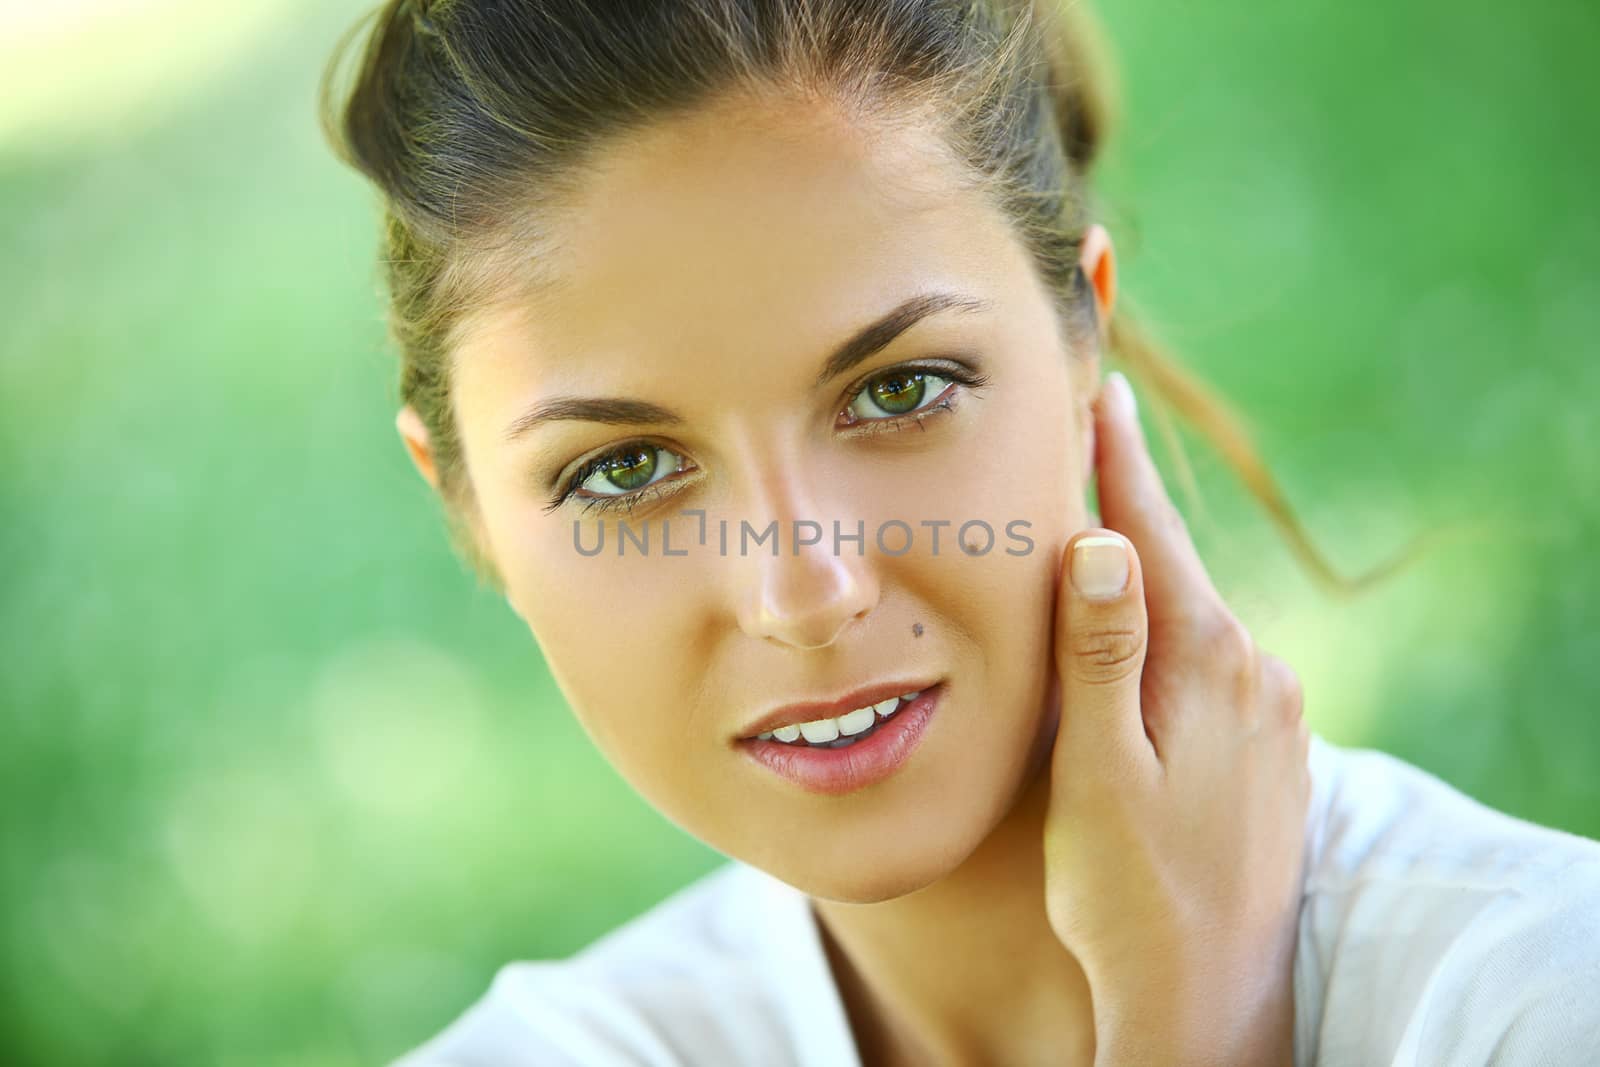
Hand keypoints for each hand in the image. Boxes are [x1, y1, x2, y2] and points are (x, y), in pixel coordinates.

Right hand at [1043, 371, 1310, 1066]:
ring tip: (1086, 540)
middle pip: (1172, 566)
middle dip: (1122, 512)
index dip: (1117, 459)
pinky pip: (1206, 662)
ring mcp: (1272, 710)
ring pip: (1188, 617)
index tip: (1103, 386)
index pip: (1151, 535)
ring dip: (1140, 580)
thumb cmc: (1128, 894)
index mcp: (1206, 664)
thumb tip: (1103, 537)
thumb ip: (1102, 654)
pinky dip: (1163, 635)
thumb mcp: (1100, 773)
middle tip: (1074, 447)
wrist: (1207, 997)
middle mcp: (1255, 672)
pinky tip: (1132, 644)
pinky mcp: (1272, 745)